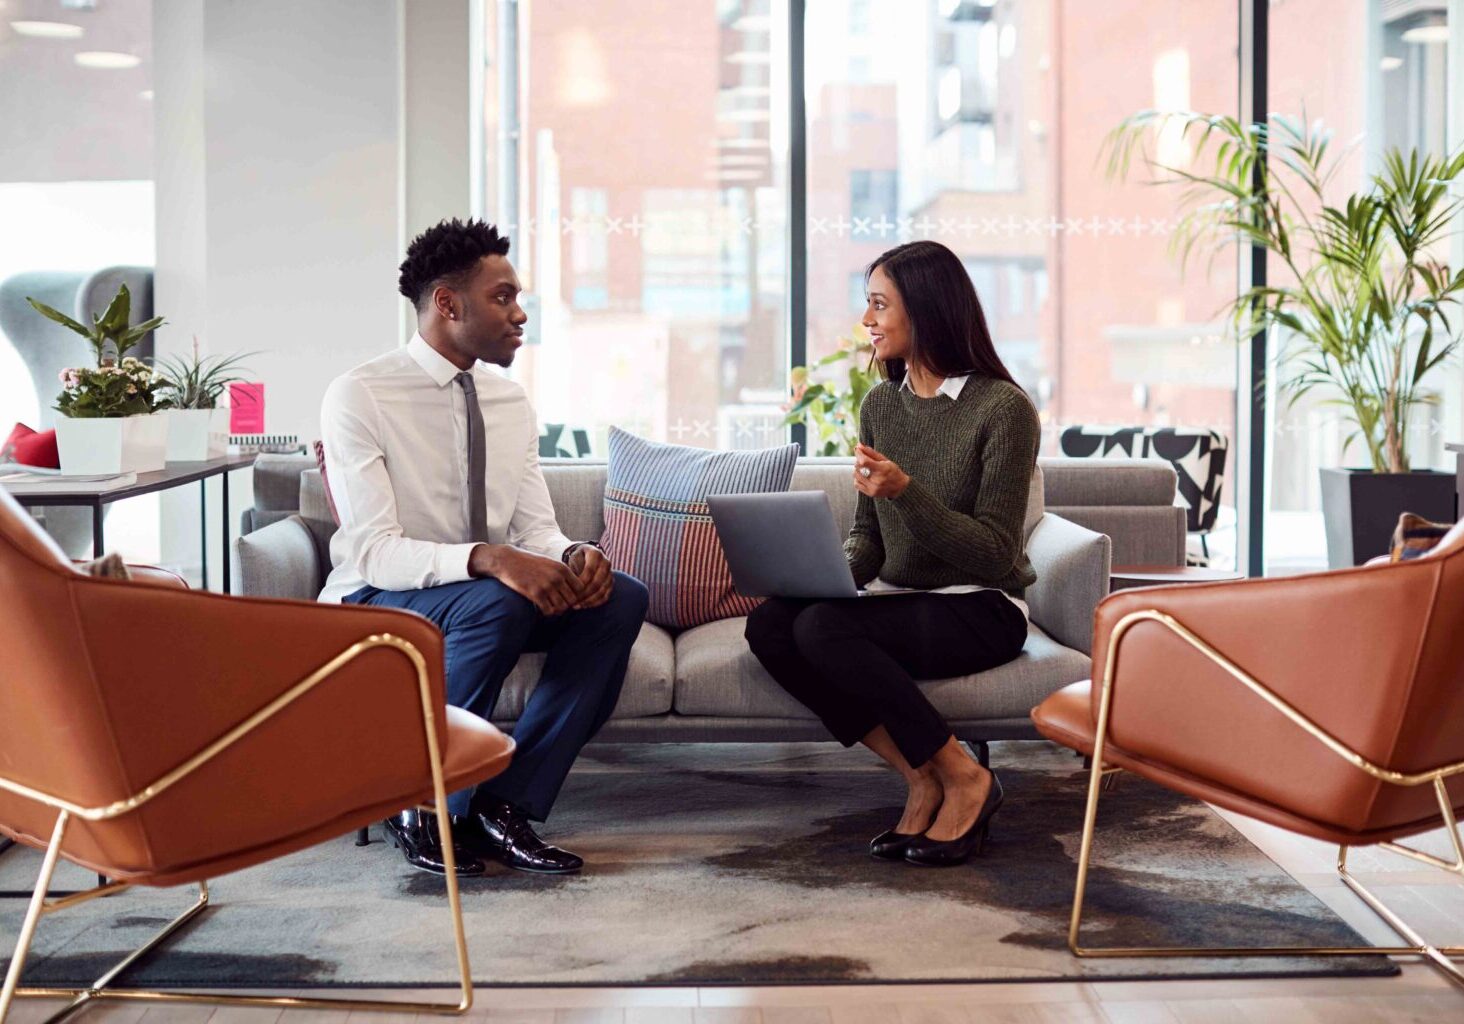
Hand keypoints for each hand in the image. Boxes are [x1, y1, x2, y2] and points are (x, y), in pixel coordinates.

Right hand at [470, 544, 584, 615]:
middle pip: (573, 600)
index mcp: (562, 568)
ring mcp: (546, 586)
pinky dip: (547, 613)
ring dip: (557, 610)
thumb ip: (562, 574)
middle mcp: (557, 577)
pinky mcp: (535, 594)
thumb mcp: (550, 563)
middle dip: (567, 605)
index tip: (568, 597)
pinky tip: (542, 609)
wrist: (508, 560)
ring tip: (551, 607)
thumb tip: (575, 589)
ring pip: (562, 607)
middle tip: (559, 605)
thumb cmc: (529, 562)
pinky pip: (549, 611)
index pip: (580, 588)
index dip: (576, 595)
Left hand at [566, 544, 613, 608]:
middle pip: (597, 582)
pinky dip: (595, 603)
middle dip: (584, 594)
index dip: (580, 582)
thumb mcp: (572, 559)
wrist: (586, 557)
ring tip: (577, 605)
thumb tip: (568, 585)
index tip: (570, 590)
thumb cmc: (576, 559)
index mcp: (596, 554)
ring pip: (602, 591)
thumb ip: (572, 569)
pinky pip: (605, 596)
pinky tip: (584, 605)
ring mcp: (610, 574)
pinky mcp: (611, 583)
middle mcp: (606, 562)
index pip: (590, 570)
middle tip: (572, 601)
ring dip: (589, 600)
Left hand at [853, 443, 909, 498]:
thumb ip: (871, 453)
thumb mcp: (885, 460)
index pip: (864, 461)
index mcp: (882, 470)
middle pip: (859, 467)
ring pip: (856, 474)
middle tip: (866, 461)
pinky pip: (856, 483)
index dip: (859, 454)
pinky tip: (865, 477)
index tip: (857, 450)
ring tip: (866, 469)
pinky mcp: (870, 493)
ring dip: (859, 470)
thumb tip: (859, 445)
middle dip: (860, 461)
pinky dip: (858, 478)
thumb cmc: (893, 471)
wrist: (900, 487)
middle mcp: (877, 480)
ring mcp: (873, 488)